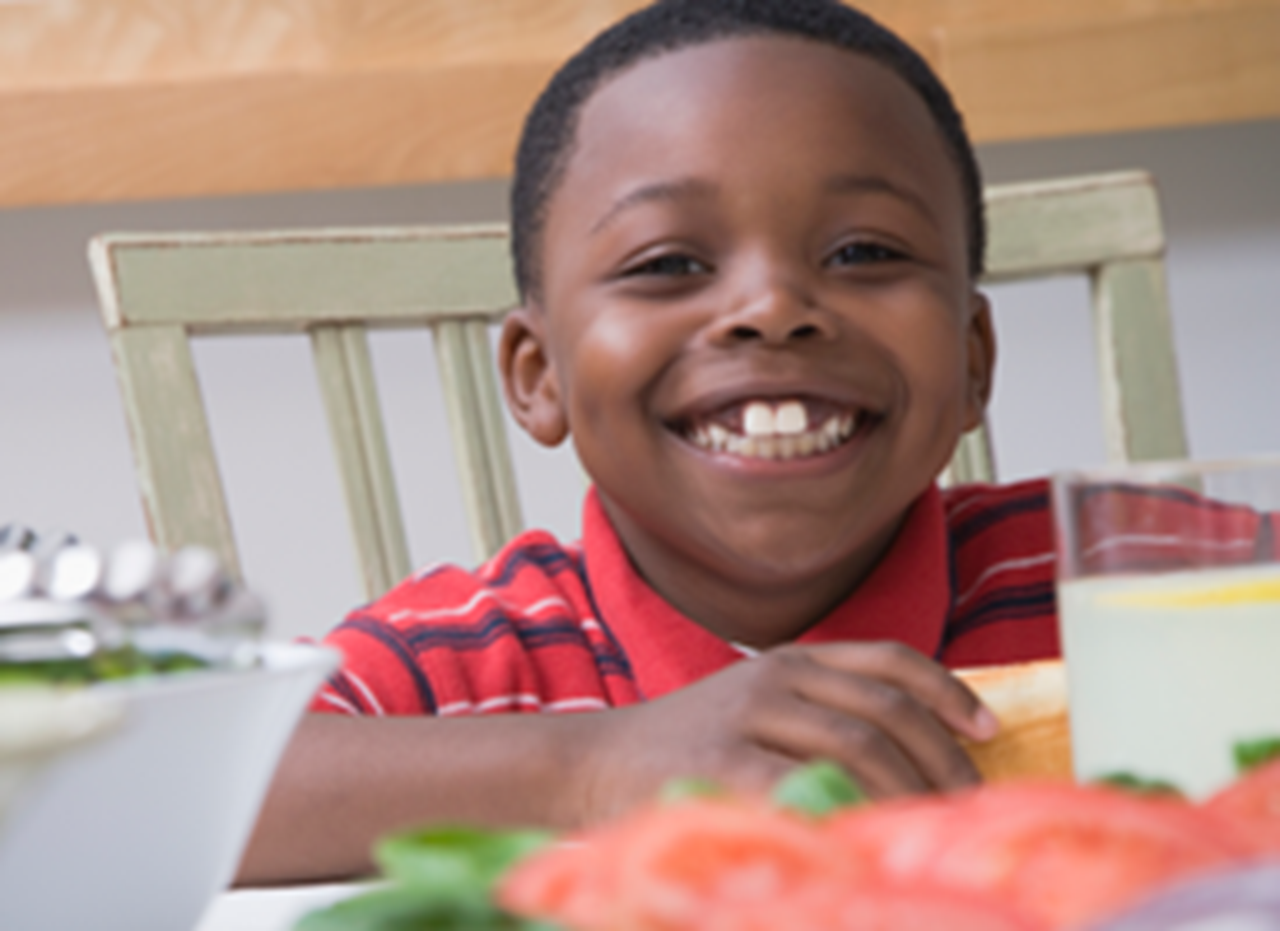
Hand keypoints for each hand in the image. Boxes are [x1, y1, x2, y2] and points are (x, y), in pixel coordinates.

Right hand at [575, 641, 998, 822]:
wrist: (594, 761)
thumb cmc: (687, 747)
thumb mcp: (754, 709)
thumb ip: (818, 719)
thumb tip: (909, 764)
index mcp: (790, 660)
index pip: (888, 661)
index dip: (947, 691)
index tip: (988, 730)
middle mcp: (776, 676)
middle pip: (885, 710)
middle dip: (941, 759)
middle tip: (968, 804)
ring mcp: (749, 715)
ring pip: (859, 746)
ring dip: (910, 790)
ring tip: (932, 827)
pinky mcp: (724, 761)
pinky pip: (807, 786)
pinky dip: (849, 813)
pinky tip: (867, 839)